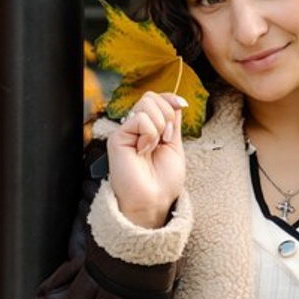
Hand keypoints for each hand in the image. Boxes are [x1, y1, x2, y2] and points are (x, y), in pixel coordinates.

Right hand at [107, 91, 186, 228]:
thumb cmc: (163, 181)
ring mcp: (126, 132)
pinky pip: (140, 119)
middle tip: (164, 139)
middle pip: (151, 97)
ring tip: (152, 147)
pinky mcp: (117, 137)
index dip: (170, 98)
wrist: (154, 200)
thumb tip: (176, 100)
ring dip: (159, 127)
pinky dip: (149, 134)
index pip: (158, 99)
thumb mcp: (175, 145)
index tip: (181, 106)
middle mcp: (136, 128)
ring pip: (147, 104)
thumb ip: (173, 122)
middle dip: (167, 115)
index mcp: (150, 129)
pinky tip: (143, 150)